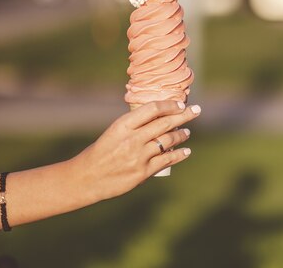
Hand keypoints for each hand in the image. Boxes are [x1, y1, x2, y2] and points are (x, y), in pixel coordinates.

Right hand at [72, 100, 200, 202]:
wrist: (86, 178)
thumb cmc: (102, 152)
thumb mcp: (114, 132)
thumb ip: (135, 125)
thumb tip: (160, 117)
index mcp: (123, 125)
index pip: (153, 109)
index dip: (170, 105)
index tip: (180, 104)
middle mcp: (132, 139)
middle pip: (165, 123)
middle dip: (184, 116)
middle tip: (196, 111)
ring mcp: (139, 156)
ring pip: (169, 141)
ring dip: (181, 135)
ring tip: (187, 132)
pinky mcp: (142, 172)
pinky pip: (167, 160)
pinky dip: (179, 154)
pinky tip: (187, 151)